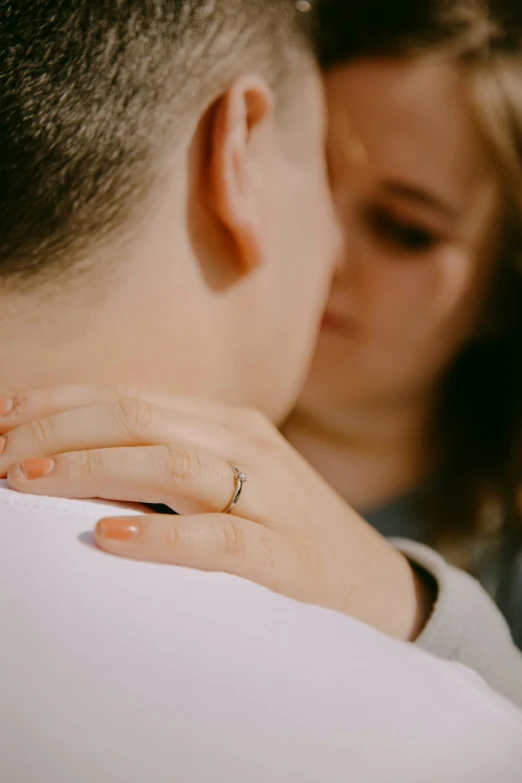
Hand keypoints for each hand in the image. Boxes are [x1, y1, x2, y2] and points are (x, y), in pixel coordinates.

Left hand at [0, 385, 432, 640]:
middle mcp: (247, 442)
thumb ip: (164, 461)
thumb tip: (72, 458)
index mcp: (227, 420)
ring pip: (170, 461)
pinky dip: (161, 534)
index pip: (128, 395)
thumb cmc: (281, 530)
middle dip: (56, 430)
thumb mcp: (227, 479)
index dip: (59, 402)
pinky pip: (218, 538)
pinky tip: (110, 536)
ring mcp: (270, 494)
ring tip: (26, 479)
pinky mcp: (284, 555)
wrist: (372, 583)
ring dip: (89, 466)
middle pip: (138, 416)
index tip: (2, 417)